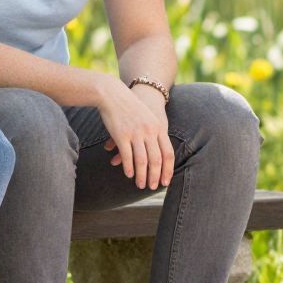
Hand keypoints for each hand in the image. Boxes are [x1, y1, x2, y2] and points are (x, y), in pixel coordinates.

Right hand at [96, 75, 174, 190]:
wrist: (114, 94)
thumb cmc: (131, 108)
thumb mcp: (148, 119)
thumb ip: (154, 134)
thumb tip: (158, 153)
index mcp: (158, 128)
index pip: (168, 153)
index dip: (168, 169)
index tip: (166, 182)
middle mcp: (149, 132)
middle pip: (156, 160)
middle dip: (155, 176)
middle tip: (152, 187)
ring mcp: (135, 133)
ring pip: (142, 160)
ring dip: (142, 175)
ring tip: (141, 185)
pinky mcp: (121, 135)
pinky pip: (127, 155)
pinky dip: (129, 167)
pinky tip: (128, 174)